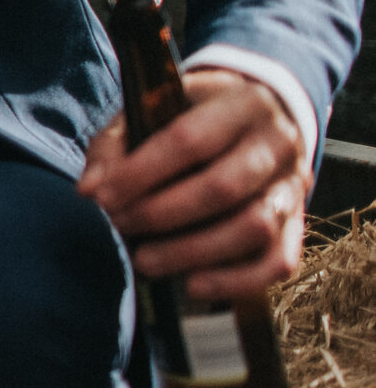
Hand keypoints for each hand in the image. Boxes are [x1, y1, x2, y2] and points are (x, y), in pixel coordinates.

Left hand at [77, 69, 309, 299]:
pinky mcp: (298, 223)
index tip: (99, 198)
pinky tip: (192, 284)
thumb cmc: (193, 115)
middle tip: (120, 227)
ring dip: (193, 252)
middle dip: (161, 214)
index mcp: (239, 103)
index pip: (188, 140)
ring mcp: (293, 185)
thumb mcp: (154, 108)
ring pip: (254, 227)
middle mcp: (276, 143)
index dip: (139, 173)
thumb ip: (116, 143)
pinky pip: (279, 261)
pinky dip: (235, 280)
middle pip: (223, 187)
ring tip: (145, 262)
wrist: (265, 116)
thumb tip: (90, 190)